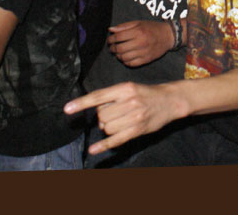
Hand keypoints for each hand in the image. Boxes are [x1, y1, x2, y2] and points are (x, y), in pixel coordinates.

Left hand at [64, 81, 184, 153]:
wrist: (170, 100)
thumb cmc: (146, 94)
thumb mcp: (129, 88)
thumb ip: (112, 97)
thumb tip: (96, 111)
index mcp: (124, 88)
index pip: (98, 96)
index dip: (82, 103)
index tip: (67, 109)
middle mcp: (129, 101)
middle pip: (102, 115)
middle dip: (103, 117)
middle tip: (115, 114)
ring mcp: (134, 116)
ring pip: (108, 127)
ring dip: (109, 127)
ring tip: (121, 122)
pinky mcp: (138, 129)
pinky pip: (116, 139)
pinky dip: (103, 145)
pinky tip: (94, 150)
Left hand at [107, 19, 173, 66]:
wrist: (168, 36)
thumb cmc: (152, 28)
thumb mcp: (139, 23)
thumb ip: (124, 26)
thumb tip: (111, 29)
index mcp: (138, 31)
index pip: (118, 37)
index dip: (111, 39)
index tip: (109, 40)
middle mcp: (140, 42)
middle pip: (119, 48)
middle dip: (112, 48)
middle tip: (112, 47)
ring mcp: (143, 52)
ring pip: (124, 57)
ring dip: (118, 56)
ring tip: (118, 53)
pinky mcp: (146, 59)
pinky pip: (131, 64)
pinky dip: (125, 62)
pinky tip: (125, 58)